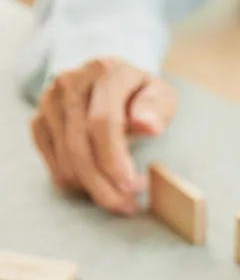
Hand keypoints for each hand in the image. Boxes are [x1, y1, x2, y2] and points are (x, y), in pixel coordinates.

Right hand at [31, 58, 176, 214]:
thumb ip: (156, 108)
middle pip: (80, 147)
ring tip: (121, 198)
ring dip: (93, 189)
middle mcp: (70, 83)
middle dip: (104, 185)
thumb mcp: (160, 95)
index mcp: (104, 72)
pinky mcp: (39, 122)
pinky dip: (79, 185)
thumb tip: (148, 126)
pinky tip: (101, 186)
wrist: (107, 81)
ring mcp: (49, 102)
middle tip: (128, 206)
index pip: (102, 123)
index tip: (134, 187)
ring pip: (65, 161)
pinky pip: (55, 166)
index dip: (115, 160)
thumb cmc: (140, 95)